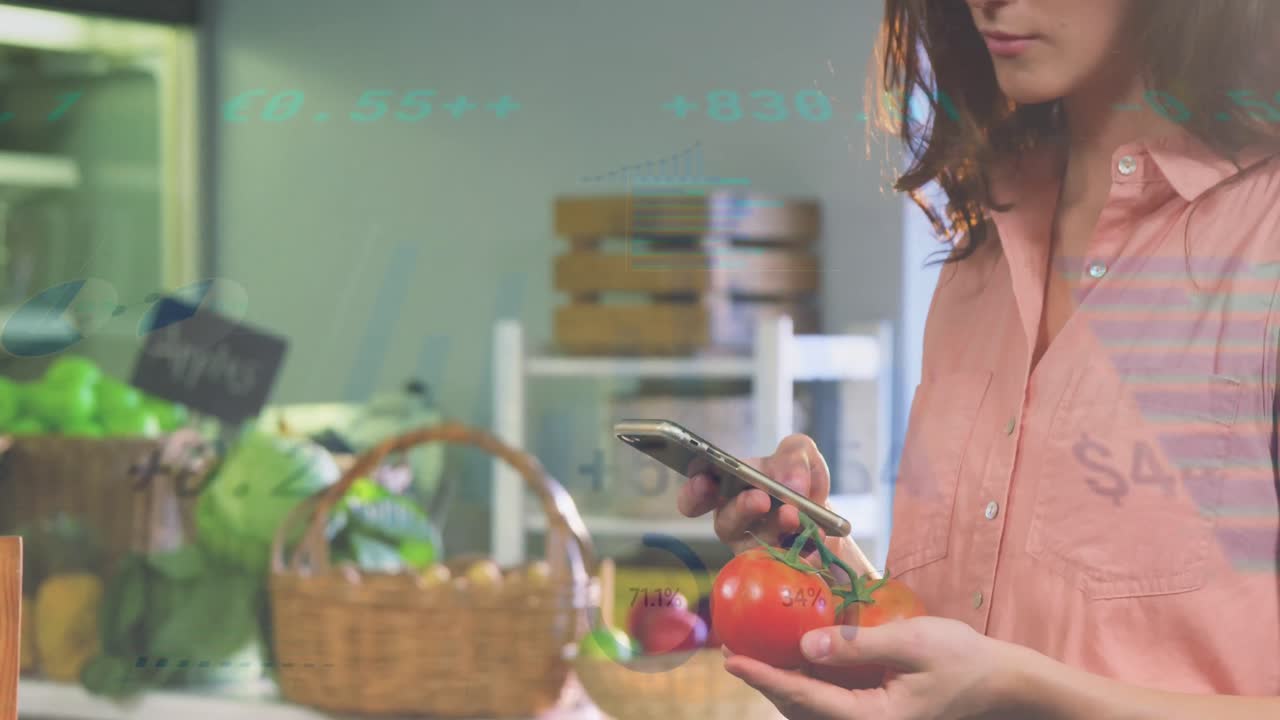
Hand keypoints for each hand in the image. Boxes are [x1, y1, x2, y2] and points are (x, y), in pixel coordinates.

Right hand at [676, 434, 830, 554]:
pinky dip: (805, 547)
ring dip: (776, 528)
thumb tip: (792, 483)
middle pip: (726, 523)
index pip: (696, 497)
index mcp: (728, 491)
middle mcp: (735, 524)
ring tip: (794, 515)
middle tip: (761, 499)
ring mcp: (755, 550)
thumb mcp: (800, 456)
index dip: (694, 493)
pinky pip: (788, 562)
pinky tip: (818, 533)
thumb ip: (794, 455)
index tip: (705, 483)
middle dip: (742, 508)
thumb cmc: (800, 483)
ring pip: (756, 546)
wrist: (828, 519)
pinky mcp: (781, 568)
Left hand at [724, 616, 1024, 719]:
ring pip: (811, 709)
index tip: (732, 660)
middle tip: (733, 651)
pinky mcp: (874, 713)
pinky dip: (807, 683)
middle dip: (765, 681)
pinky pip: (829, 703)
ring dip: (783, 684)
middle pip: (799, 709)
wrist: (1000, 683)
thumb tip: (805, 644)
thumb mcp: (912, 643)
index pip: (804, 698)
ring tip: (755, 653)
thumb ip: (858, 645)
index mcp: (873, 719)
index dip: (764, 676)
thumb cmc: (963, 660)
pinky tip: (796, 657)